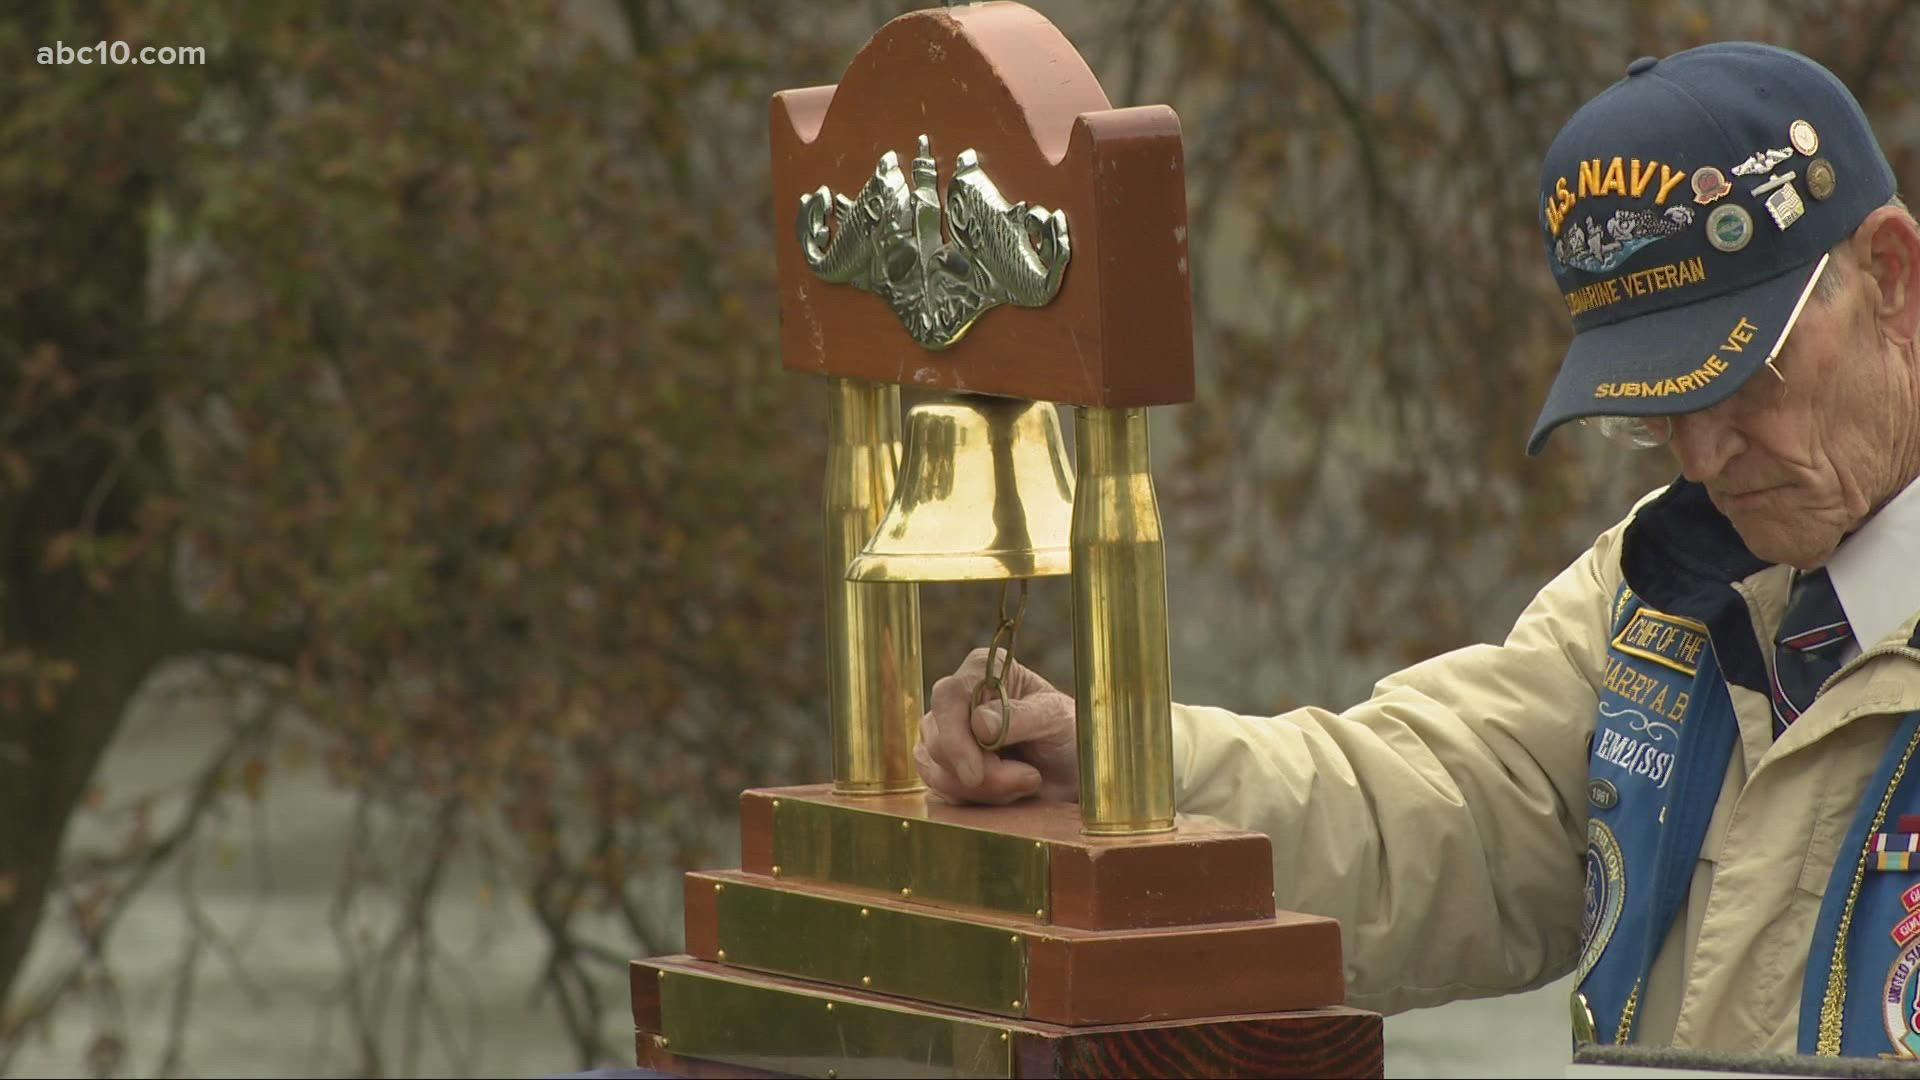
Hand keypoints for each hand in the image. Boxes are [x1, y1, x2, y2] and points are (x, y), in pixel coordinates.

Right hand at [914, 646, 1078, 804]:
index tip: (975, 774)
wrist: (1072, 769)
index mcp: (982, 671)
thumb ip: (1021, 716)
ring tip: (1026, 779)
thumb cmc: (1066, 732)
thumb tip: (979, 724)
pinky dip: (980, 799)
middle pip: (938, 741)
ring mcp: (945, 734)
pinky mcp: (945, 766)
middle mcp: (956, 700)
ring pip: (937, 771)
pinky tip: (1010, 790)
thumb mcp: (1055, 719)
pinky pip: (944, 791)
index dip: (954, 737)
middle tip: (1029, 777)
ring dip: (986, 789)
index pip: (948, 697)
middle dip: (984, 773)